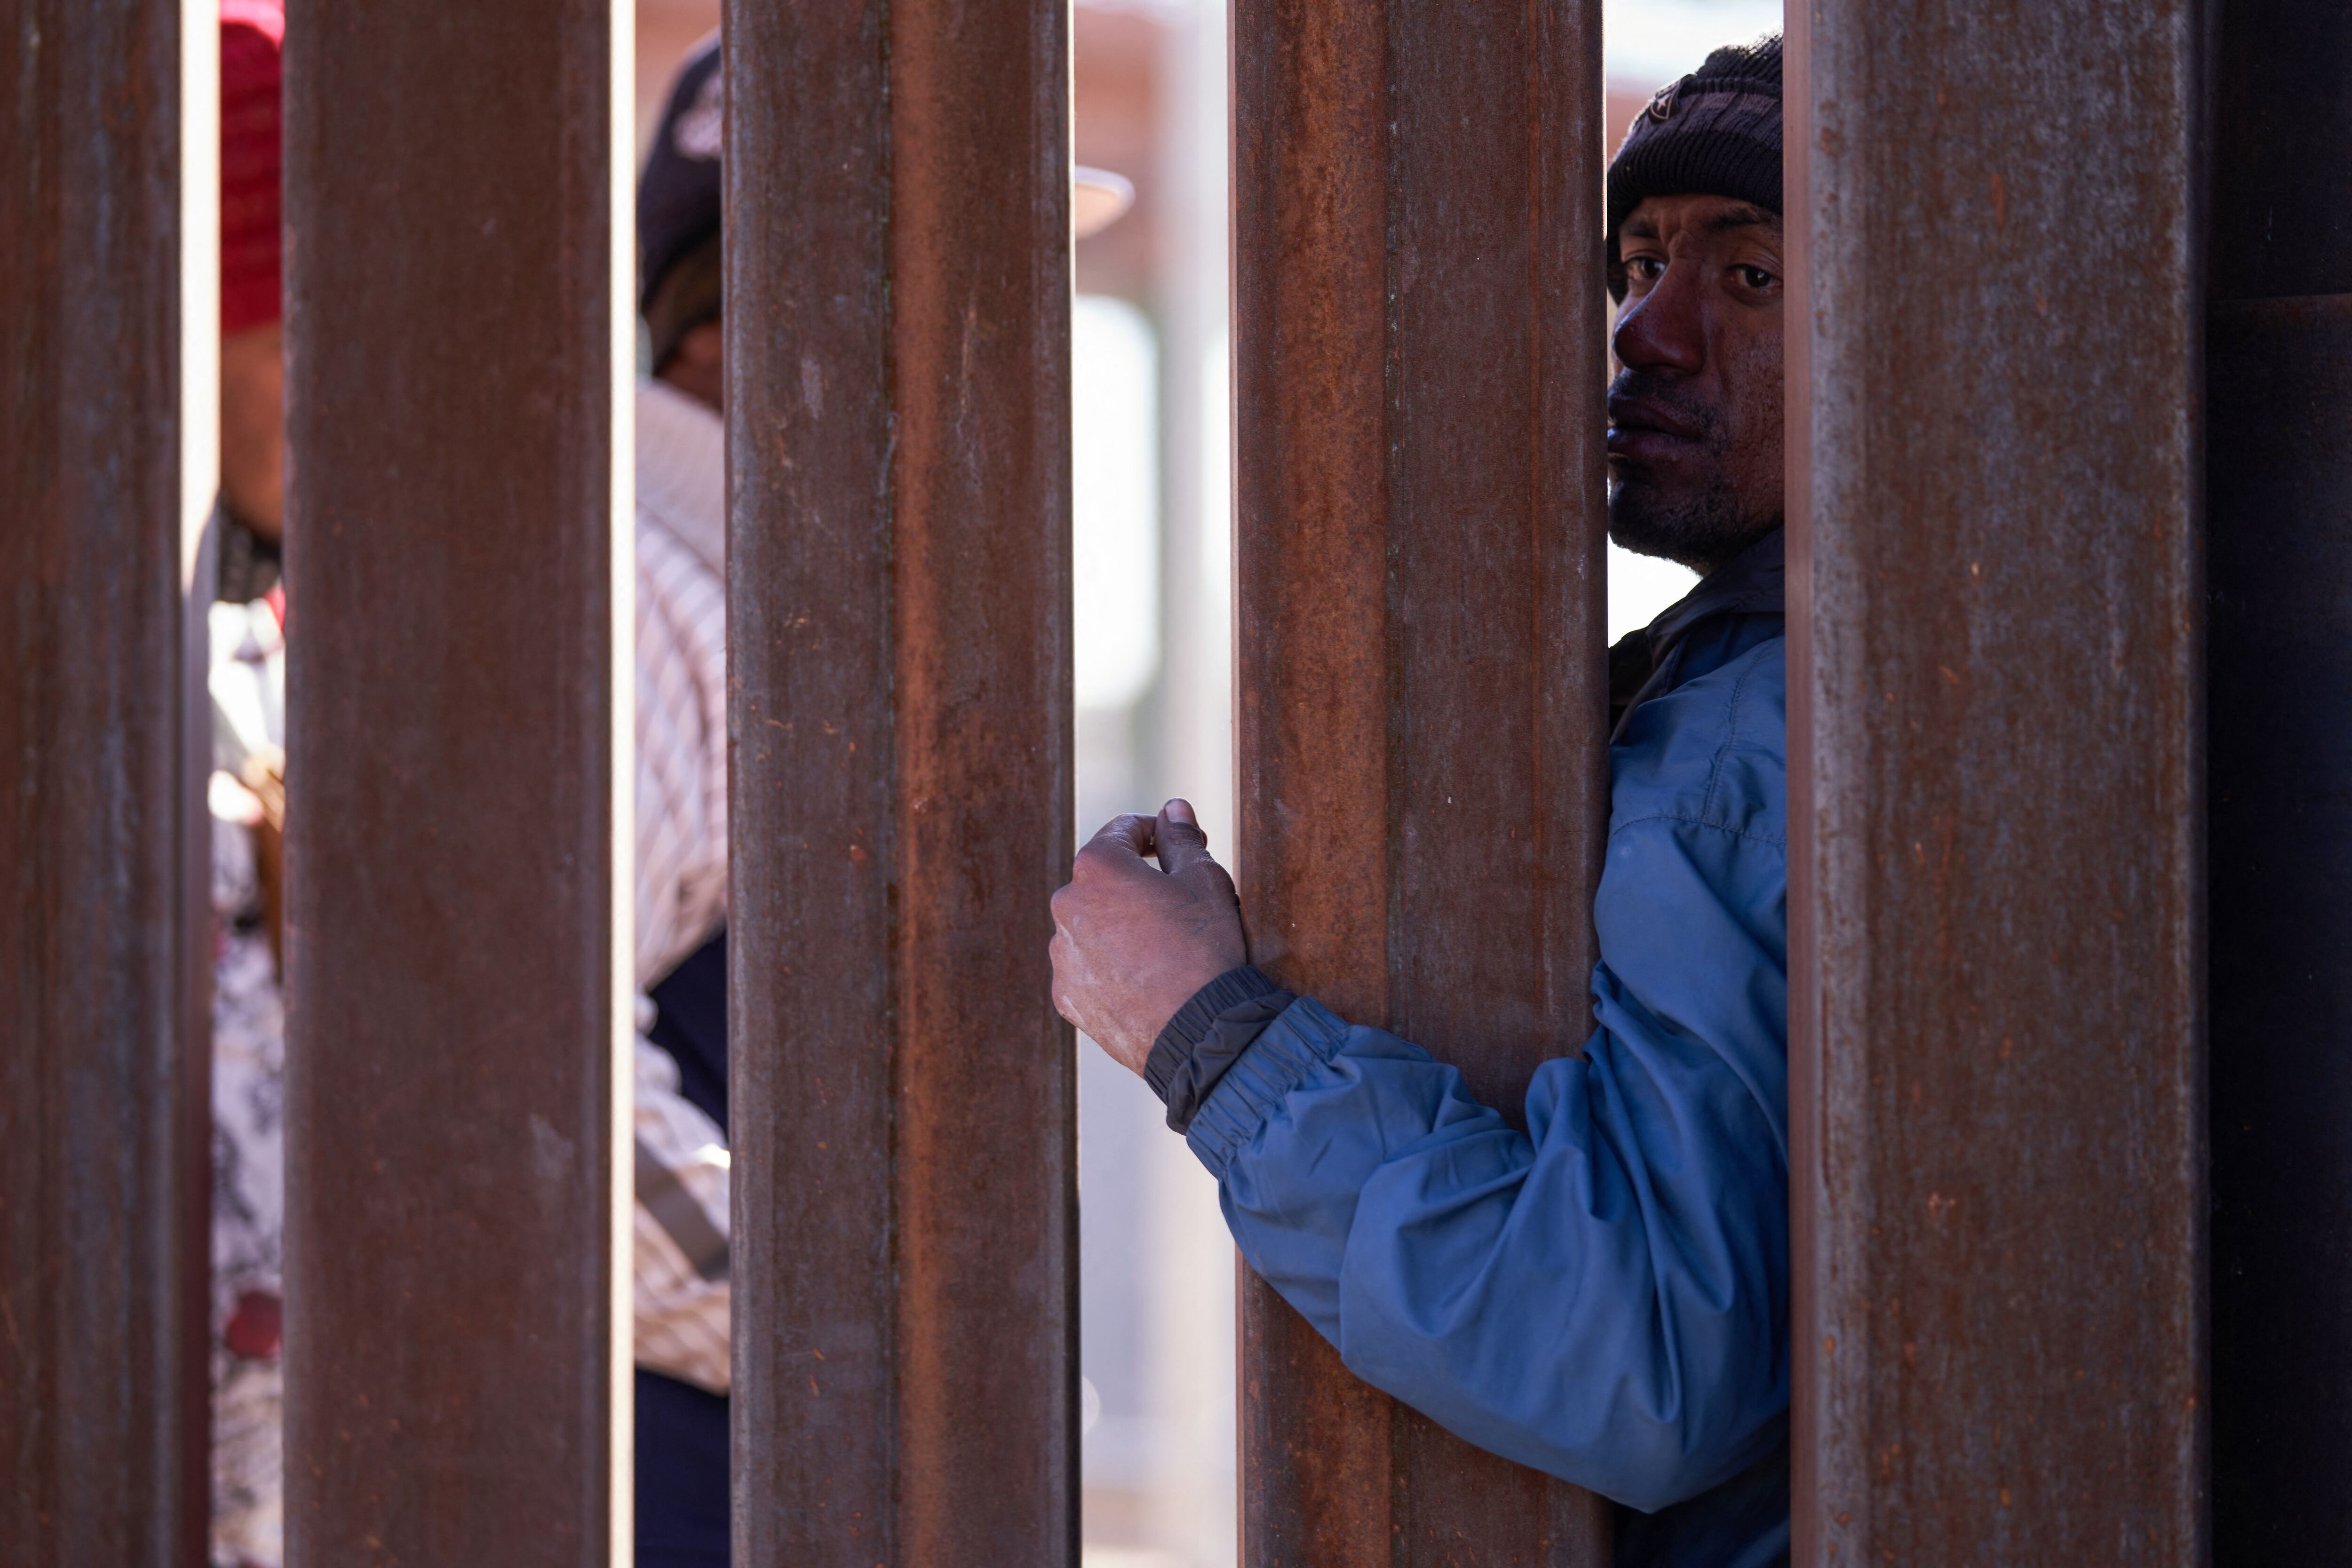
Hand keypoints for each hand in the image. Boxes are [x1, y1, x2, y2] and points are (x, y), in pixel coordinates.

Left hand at [1050, 799, 1247, 1074]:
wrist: (1200, 1033)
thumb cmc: (1205, 949)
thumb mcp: (1205, 881)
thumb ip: (1181, 838)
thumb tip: (1172, 809)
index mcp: (1097, 867)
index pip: (1124, 830)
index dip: (1157, 832)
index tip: (1181, 844)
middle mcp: (1067, 906)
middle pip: (1103, 879)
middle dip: (1136, 882)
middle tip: (1177, 901)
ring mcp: (1062, 955)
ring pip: (1092, 924)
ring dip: (1120, 925)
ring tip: (1163, 948)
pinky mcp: (1066, 996)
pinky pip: (1087, 967)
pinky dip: (1110, 965)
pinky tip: (1146, 979)